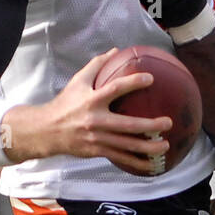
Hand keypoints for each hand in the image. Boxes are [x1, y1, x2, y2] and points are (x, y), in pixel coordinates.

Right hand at [9, 51, 171, 175]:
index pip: (115, 89)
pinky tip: (150, 164)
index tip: (150, 79)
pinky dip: (136, 162)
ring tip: (165, 145)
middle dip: (150, 125)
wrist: (47, 131)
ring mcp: (96, 138)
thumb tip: (115, 50)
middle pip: (127, 125)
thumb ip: (96, 65)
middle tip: (168, 123)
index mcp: (91, 101)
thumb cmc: (65, 103)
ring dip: (148, 147)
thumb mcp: (77, 81)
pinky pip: (120, 158)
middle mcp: (95, 121)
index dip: (133, 83)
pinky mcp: (96, 151)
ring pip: (126, 145)